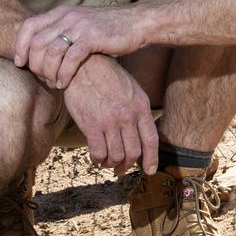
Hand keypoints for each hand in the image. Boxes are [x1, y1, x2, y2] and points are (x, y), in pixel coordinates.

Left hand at [14, 4, 149, 89]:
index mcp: (62, 12)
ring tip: (53, 83)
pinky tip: (64, 83)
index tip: (21, 63)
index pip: (28, 26)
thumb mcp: (81, 24)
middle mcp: (68, 16)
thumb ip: (63, 31)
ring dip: (48, 72)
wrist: (138, 22)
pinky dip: (63, 74)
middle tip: (41, 78)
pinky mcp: (93, 38)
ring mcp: (80, 26)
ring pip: (51, 52)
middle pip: (37, 42)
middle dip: (35, 65)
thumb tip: (42, 50)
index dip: (19, 46)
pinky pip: (70, 59)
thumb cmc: (109, 28)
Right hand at [62, 54, 158, 174]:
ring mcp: (110, 122)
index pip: (151, 140)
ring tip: (107, 162)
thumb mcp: (131, 90)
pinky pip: (99, 153)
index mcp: (141, 107)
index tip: (150, 170)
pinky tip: (95, 157)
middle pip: (133, 152)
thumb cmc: (107, 76)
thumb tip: (139, 133)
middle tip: (121, 169)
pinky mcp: (92, 125)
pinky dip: (98, 159)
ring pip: (116, 156)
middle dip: (127, 165)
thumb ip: (137, 110)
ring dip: (111, 163)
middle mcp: (128, 116)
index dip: (151, 159)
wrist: (84, 65)